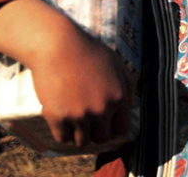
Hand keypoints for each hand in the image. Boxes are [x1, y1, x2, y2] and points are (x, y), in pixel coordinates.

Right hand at [31, 28, 134, 146]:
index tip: (105, 124)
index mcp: (119, 97)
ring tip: (74, 121)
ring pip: (81, 141)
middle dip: (95, 132)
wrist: (58, 45)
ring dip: (78, 134)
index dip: (113, 127)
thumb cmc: (88, 51)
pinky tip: (62, 121)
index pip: (122, 129)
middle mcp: (102, 108)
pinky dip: (62, 133)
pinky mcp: (57, 116)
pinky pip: (62, 138)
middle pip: (102, 138)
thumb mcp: (117, 63)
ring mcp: (79, 114)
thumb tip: (131, 106)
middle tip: (87, 122)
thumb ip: (128, 85)